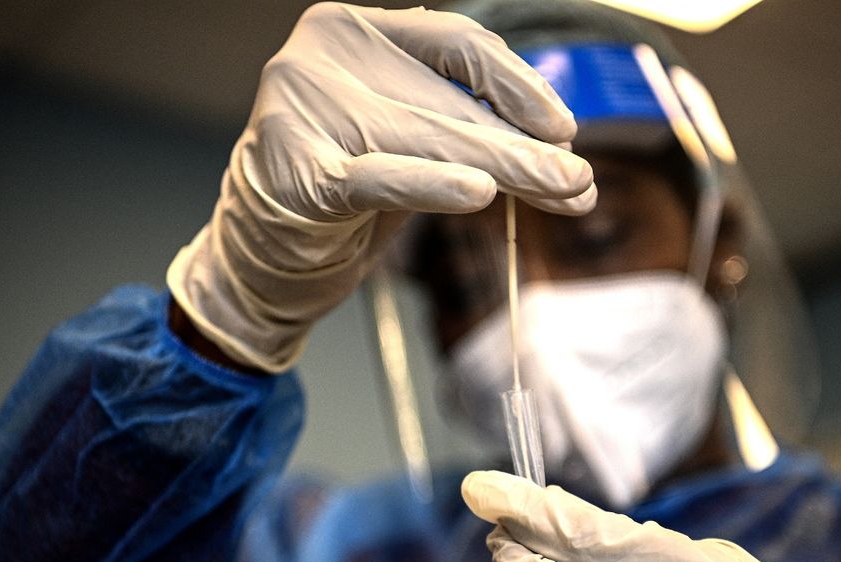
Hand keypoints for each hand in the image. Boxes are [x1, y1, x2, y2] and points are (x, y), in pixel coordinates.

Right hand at [168, 3, 595, 371]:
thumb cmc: (340, 188)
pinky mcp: (296, 170)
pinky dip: (432, 186)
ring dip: (506, 171)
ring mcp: (303, 109)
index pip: (457, 44)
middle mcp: (323, 56)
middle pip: (451, 102)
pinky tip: (478, 192)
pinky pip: (380, 178)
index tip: (565, 129)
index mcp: (353, 30)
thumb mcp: (408, 144)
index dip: (519, 85)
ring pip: (428, 141)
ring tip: (561, 193)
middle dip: (524, 148)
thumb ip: (468, 134)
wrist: (261, 252)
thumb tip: (561, 155)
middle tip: (578, 181)